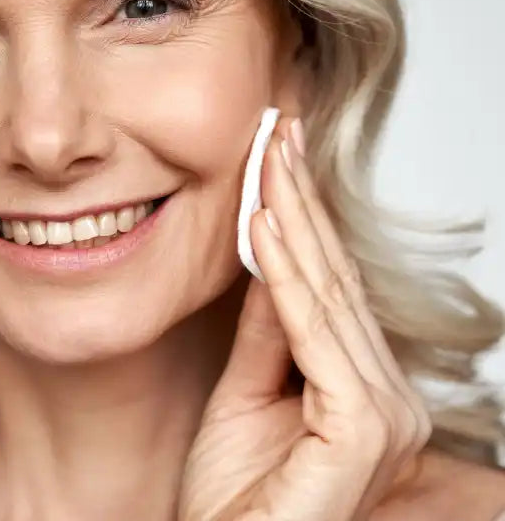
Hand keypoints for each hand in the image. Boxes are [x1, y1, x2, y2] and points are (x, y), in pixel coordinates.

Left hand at [178, 117, 431, 520]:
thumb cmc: (236, 491)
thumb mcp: (245, 391)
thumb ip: (266, 329)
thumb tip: (269, 258)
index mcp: (361, 386)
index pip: (327, 287)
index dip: (302, 220)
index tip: (280, 161)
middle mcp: (387, 395)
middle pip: (333, 280)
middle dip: (301, 202)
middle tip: (280, 136)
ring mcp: (384, 412)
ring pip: (326, 295)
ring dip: (293, 220)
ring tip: (271, 161)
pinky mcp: (364, 427)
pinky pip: (313, 331)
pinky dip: (286, 276)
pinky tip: (266, 224)